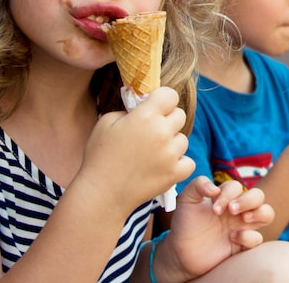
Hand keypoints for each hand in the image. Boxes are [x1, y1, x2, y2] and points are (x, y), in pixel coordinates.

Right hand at [79, 87, 193, 209]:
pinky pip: (189, 162)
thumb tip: (143, 108)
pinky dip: (179, 163)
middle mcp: (162, 132)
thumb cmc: (99, 156)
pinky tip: (164, 165)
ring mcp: (171, 154)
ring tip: (153, 153)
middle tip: (153, 131)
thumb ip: (129, 110)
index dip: (163, 100)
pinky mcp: (175, 173)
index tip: (156, 107)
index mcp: (146, 116)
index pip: (170, 95)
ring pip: (183, 139)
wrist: (101, 193)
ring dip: (172, 143)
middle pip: (180, 115)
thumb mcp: (107, 122)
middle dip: (168, 120)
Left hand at [159, 177, 273, 279]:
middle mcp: (237, 210)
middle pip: (258, 195)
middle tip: (232, 210)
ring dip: (260, 213)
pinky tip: (232, 238)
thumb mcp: (186, 200)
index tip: (214, 208)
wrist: (181, 252)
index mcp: (225, 197)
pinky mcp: (243, 244)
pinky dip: (249, 236)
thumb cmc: (185, 224)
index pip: (236, 186)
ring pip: (267, 213)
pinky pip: (258, 238)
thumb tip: (215, 188)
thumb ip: (198, 184)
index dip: (228, 194)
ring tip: (243, 219)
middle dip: (248, 200)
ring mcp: (242, 226)